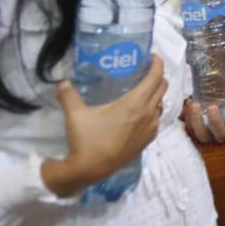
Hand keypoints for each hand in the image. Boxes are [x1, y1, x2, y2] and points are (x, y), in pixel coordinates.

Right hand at [41, 55, 167, 197]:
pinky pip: (157, 120)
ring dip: (157, 94)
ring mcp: (151, 128)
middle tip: (147, 70)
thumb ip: (68, 94)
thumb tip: (61, 81)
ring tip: (144, 90)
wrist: (91, 169)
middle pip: (163, 88)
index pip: (155, 77)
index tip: (152, 56)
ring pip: (162, 104)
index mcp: (136, 102)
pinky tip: (141, 112)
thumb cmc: (87, 139)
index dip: (157, 63)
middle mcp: (148, 113)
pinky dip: (154, 111)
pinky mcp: (148, 141)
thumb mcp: (75, 113)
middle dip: (158, 76)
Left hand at [183, 84, 224, 143]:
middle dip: (216, 122)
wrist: (205, 104)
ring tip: (195, 104)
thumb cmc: (223, 102)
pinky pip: (189, 128)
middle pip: (221, 135)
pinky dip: (187, 116)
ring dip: (197, 121)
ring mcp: (206, 135)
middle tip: (213, 107)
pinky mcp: (192, 132)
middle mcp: (222, 133)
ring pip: (202, 135)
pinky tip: (189, 102)